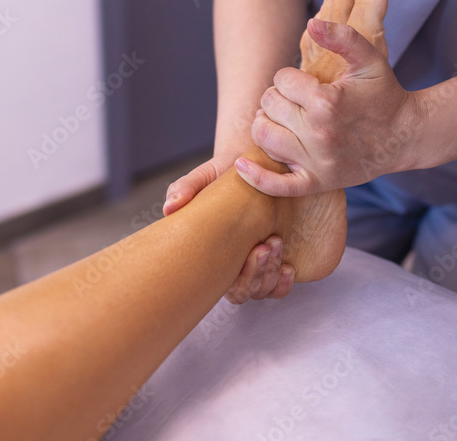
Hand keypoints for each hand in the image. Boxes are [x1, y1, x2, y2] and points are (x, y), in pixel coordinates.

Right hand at [163, 154, 295, 303]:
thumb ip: (185, 188)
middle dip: (257, 274)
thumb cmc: (222, 174)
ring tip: (276, 243)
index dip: (240, 278)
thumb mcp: (204, 176)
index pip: (220, 284)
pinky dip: (282, 285)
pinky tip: (287, 267)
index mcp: (212, 252)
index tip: (256, 250)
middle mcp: (231, 263)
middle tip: (265, 246)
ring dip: (270, 274)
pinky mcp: (272, 261)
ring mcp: (253, 265)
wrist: (249, 164)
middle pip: (242, 292)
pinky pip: (277, 289)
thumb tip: (169, 208)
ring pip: (261, 291)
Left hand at [236, 17, 421, 195]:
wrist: (406, 136)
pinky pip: (277, 187)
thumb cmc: (385, 94)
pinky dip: (256, 178)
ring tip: (282, 119)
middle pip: (269, 105)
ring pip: (264, 136)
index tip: (306, 83)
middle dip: (278, 97)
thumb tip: (310, 22)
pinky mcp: (317, 182)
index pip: (282, 80)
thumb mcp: (370, 58)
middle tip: (296, 100)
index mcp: (327, 101)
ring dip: (266, 124)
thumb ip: (342, 37)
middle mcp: (318, 133)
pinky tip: (241, 164)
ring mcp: (316, 161)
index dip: (290, 77)